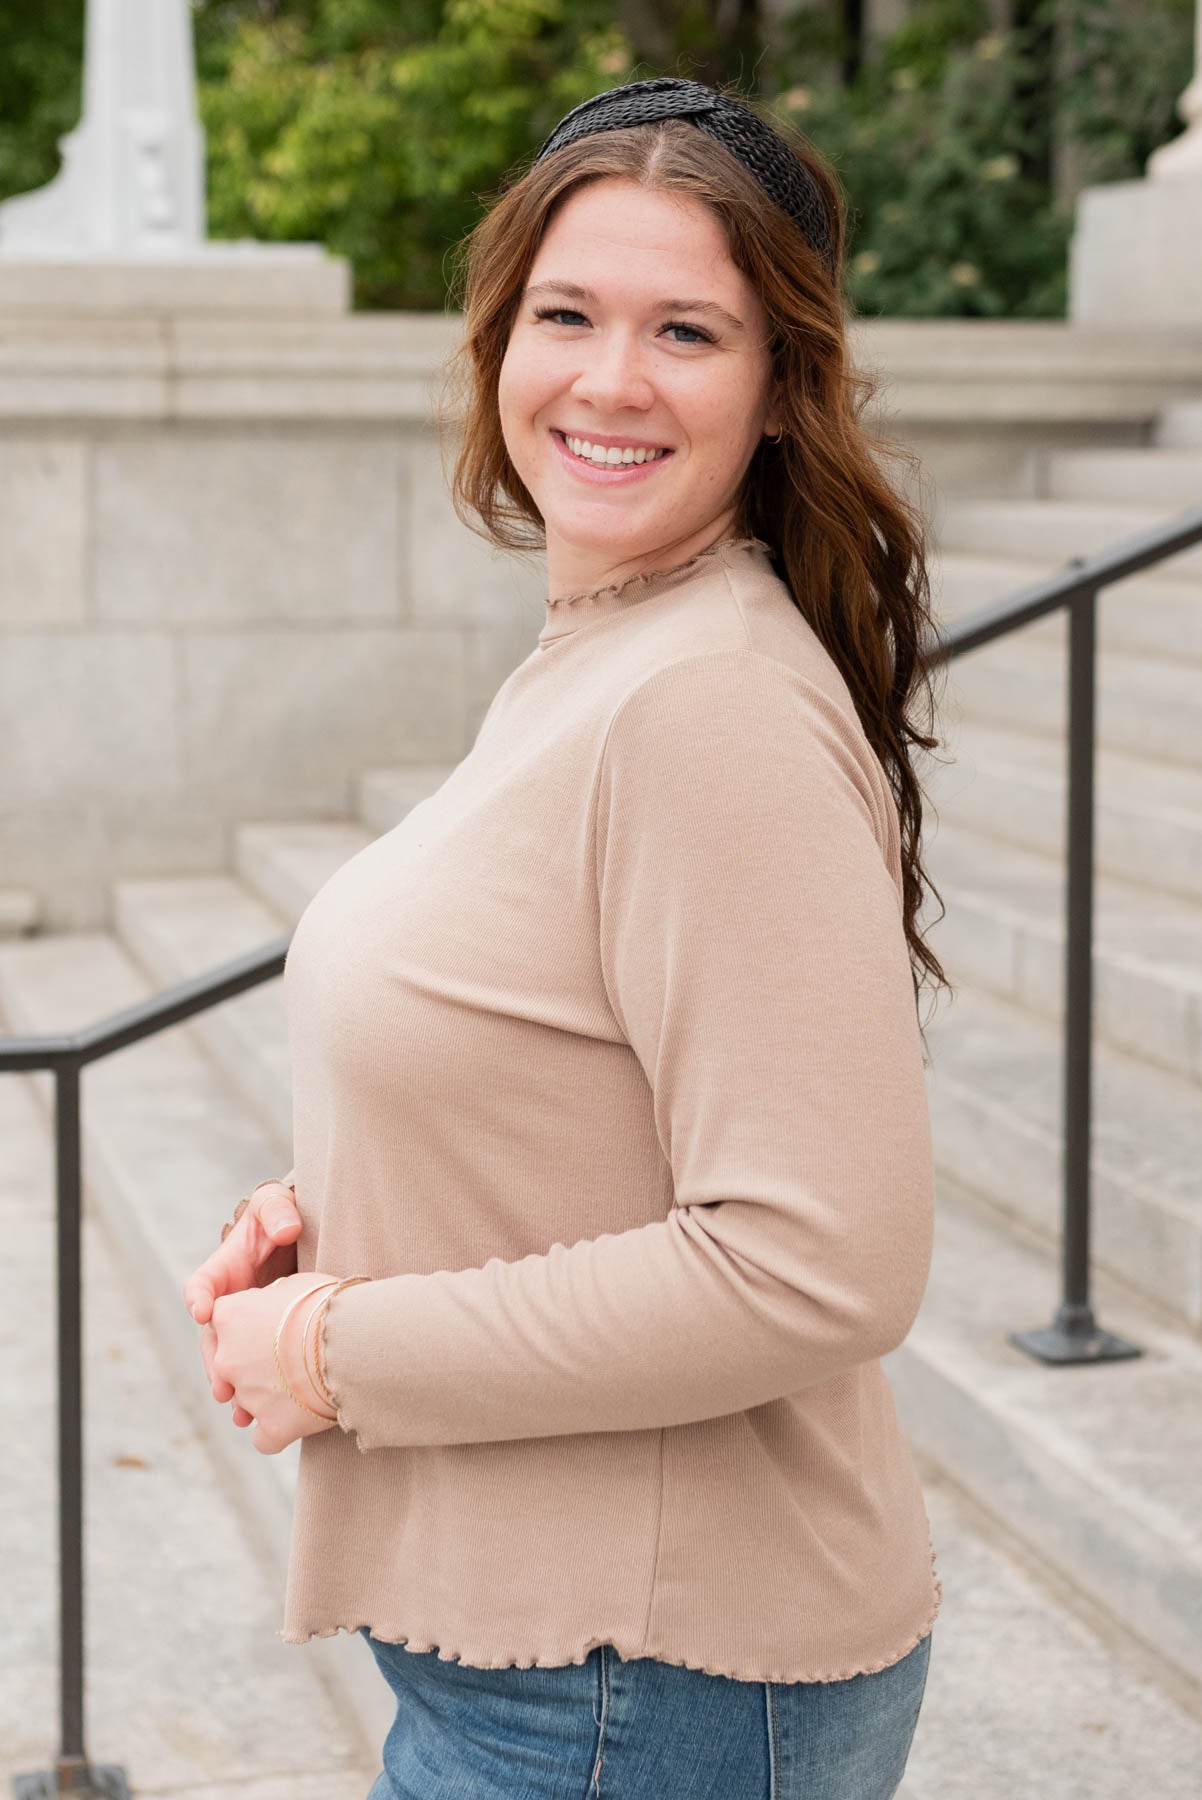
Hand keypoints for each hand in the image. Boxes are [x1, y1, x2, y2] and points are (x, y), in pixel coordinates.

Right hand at [183, 1179, 301, 1427]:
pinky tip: (263, 1419)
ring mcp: (247, 1326)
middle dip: (215, 1363)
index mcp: (224, 1270)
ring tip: (240, 1413)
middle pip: (212, 1339)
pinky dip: (257, 1394)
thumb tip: (287, 1229)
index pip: (201, 1286)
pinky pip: (256, 1371)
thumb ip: (277, 1211)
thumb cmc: (284, 1216)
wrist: (306, 1235)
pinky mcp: (267, 1343)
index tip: (202, 1311)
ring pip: (231, 1363)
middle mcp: (230, 1304)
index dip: (198, 1297)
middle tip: (223, 1387)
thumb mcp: (277, 1205)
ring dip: (233, 1388)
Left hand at [198, 1271, 342, 1455]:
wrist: (352, 1340)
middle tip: (289, 1357)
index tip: (271, 1325)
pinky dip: (279, 1431)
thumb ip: (270, 1297)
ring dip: (267, 1396)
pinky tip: (299, 1418)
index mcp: (229, 1316)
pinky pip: (265, 1437)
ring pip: (247, 1401)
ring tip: (303, 1385)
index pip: (223, 1322)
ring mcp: (247, 1396)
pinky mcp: (271, 1427)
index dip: (248, 1324)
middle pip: (230, 1365)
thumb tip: (272, 1304)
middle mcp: (227, 1358)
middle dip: (253, 1364)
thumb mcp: (294, 1285)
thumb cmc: (328, 1304)